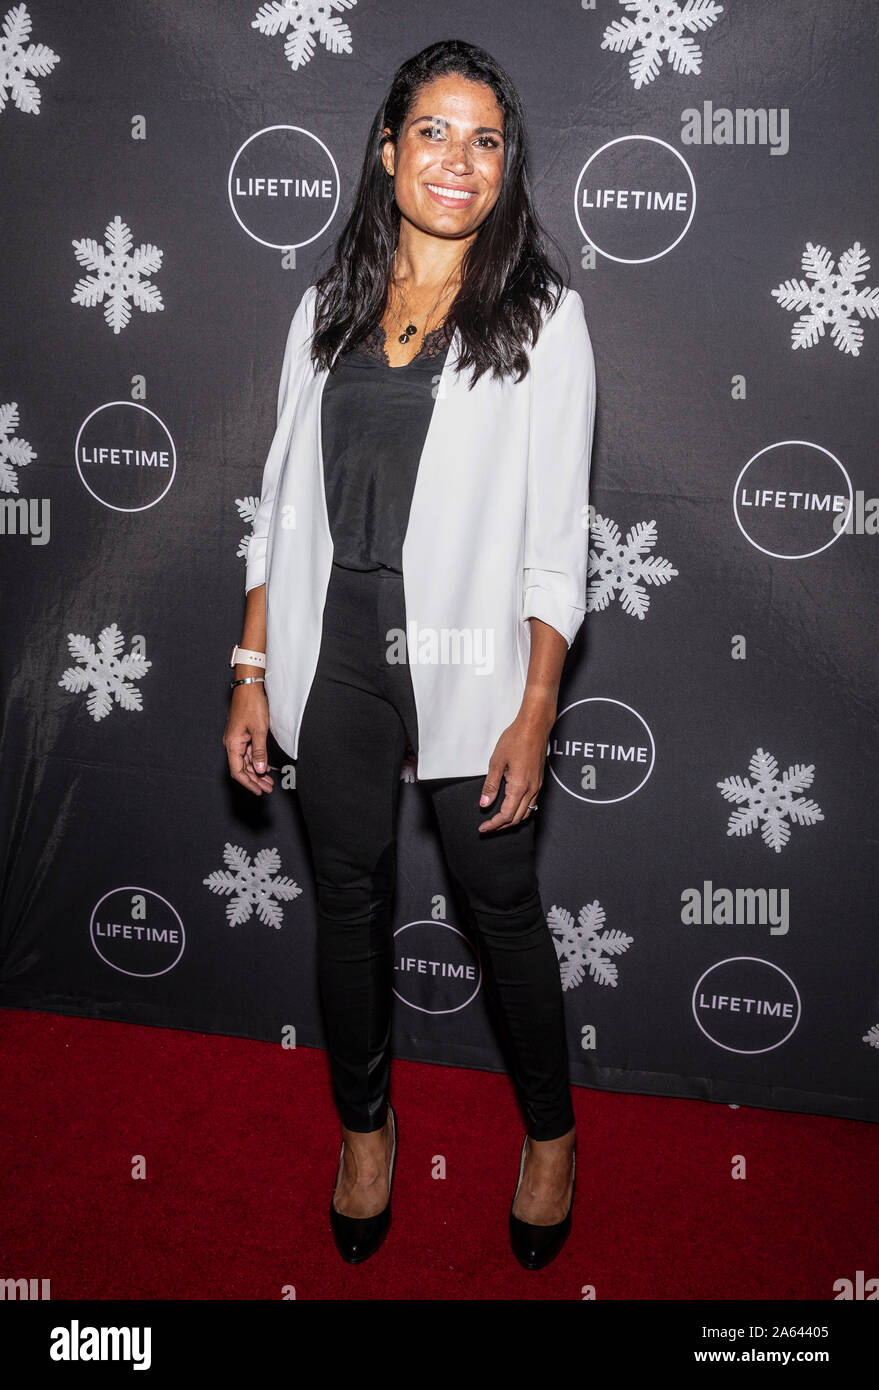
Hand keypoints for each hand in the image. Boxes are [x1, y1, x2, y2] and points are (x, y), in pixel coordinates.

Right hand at [223, 685, 273, 795]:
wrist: (249, 687)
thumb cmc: (252, 705)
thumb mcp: (259, 730)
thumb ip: (259, 752)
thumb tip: (259, 770)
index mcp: (233, 744)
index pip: (237, 771)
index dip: (248, 783)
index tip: (259, 791)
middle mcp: (232, 744)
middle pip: (242, 768)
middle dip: (255, 780)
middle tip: (268, 789)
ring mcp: (237, 739)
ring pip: (246, 761)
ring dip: (257, 772)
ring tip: (269, 781)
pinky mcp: (242, 734)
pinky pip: (249, 753)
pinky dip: (257, 761)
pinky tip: (266, 766)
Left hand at [477, 703, 554, 832]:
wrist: (534, 726)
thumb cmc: (516, 739)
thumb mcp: (496, 762)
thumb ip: (491, 785)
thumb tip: (484, 803)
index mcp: (519, 786)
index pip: (506, 815)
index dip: (493, 824)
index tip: (483, 828)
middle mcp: (531, 789)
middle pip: (517, 818)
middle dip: (501, 826)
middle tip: (488, 827)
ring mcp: (537, 786)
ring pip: (526, 813)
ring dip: (512, 820)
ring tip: (498, 821)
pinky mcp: (539, 781)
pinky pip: (532, 803)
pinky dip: (520, 811)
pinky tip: (511, 807)